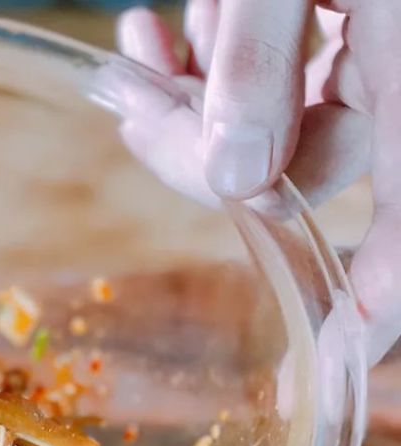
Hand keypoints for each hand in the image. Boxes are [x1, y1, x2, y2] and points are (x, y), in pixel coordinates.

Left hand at [116, 1, 400, 363]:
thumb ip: (260, 60)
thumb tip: (236, 177)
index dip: (383, 282)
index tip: (340, 349)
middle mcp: (397, 65)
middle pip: (310, 160)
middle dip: (204, 148)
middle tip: (136, 108)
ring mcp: (370, 47)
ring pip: (281, 121)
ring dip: (198, 99)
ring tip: (144, 45)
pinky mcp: (339, 28)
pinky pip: (278, 77)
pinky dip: (217, 65)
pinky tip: (169, 34)